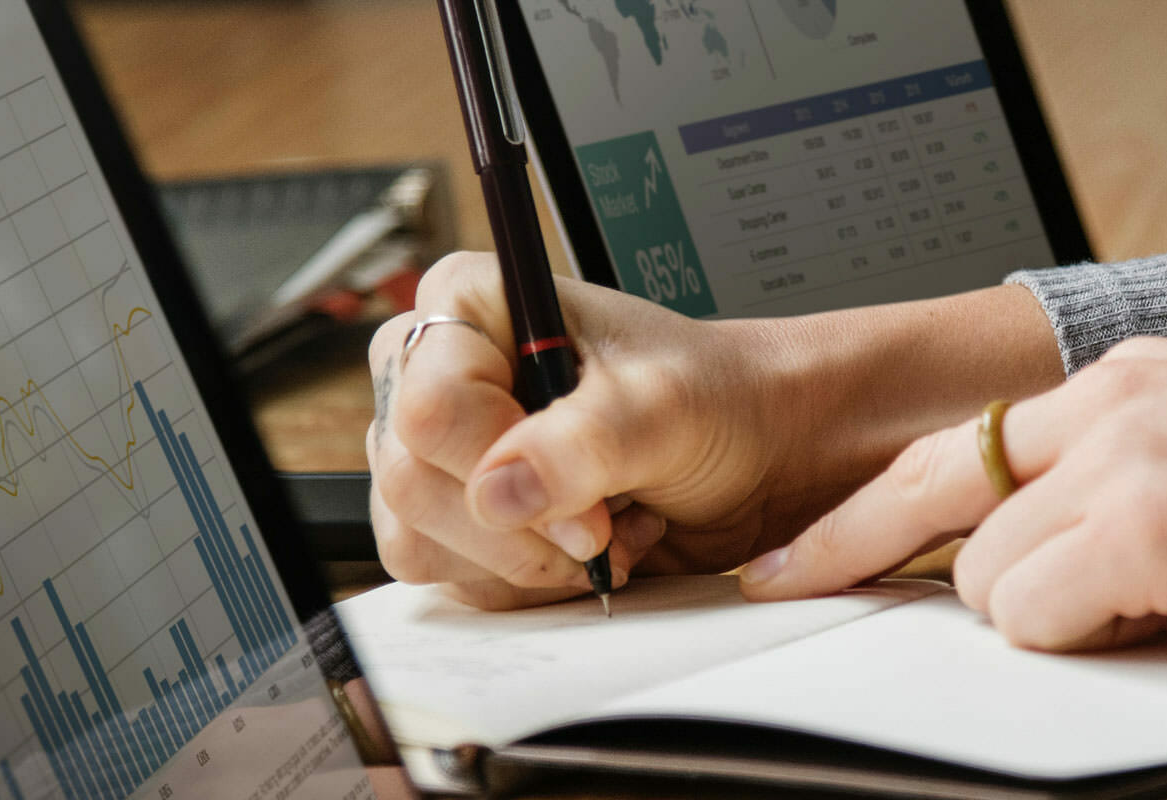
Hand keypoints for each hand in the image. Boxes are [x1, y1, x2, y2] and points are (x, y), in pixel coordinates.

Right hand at [367, 253, 1061, 608]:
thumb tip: (500, 490)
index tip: (588, 502)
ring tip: (605, 525)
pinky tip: (584, 547)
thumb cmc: (716, 401)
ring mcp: (440, 448)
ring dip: (523, 559)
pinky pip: (447, 573)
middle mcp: (438, 369)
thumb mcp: (665, 408)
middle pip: (413, 480)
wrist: (752, 452)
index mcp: (471, 303)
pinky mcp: (456, 512)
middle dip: (520, 528)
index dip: (502, 467)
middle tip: (605, 525)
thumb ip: (585, 443)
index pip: (431, 405)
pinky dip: (521, 579)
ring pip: (419, 536)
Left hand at [740, 338, 1166, 649]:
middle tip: (795, 592)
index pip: (961, 441)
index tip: (801, 549)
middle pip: (940, 496)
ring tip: (1142, 607)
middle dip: (869, 555)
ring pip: (988, 573)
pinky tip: (1162, 616)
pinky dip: (1076, 638)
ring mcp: (1124, 459)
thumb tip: (1058, 556)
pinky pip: (1037, 614)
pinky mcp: (1149, 525)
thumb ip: (1130, 477)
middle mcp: (1110, 402)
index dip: (868, 505)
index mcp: (1127, 377)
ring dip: (1038, 614)